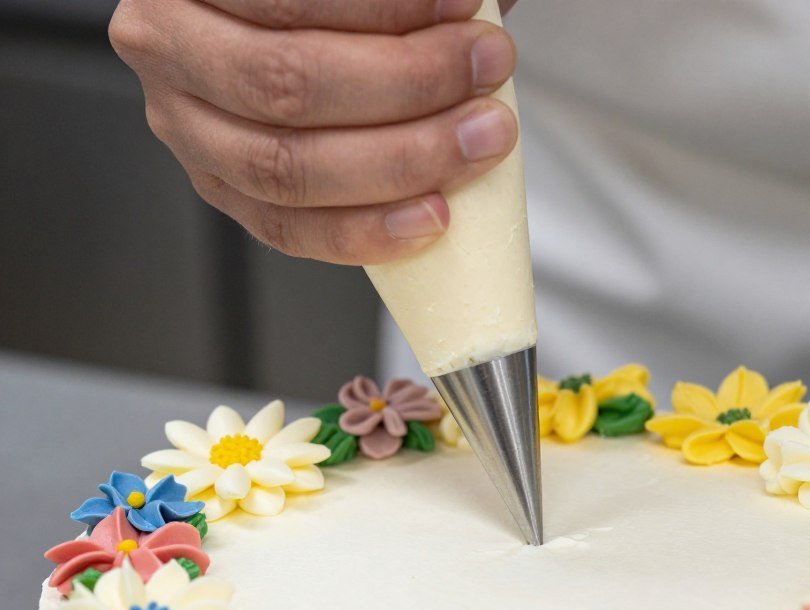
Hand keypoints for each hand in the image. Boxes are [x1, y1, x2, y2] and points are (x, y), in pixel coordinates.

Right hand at [109, 0, 518, 264]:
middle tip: (486, 71)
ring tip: (479, 140)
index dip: (386, 10)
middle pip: (287, 84)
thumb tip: (479, 7)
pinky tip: (432, 215)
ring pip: (288, 168)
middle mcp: (167, 46)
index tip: (468, 10)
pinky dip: (368, 230)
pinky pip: (290, 230)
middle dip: (408, 85)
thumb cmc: (321, 3)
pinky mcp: (220, 190)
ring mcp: (186, 130)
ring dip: (401, 160)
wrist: (279, 31)